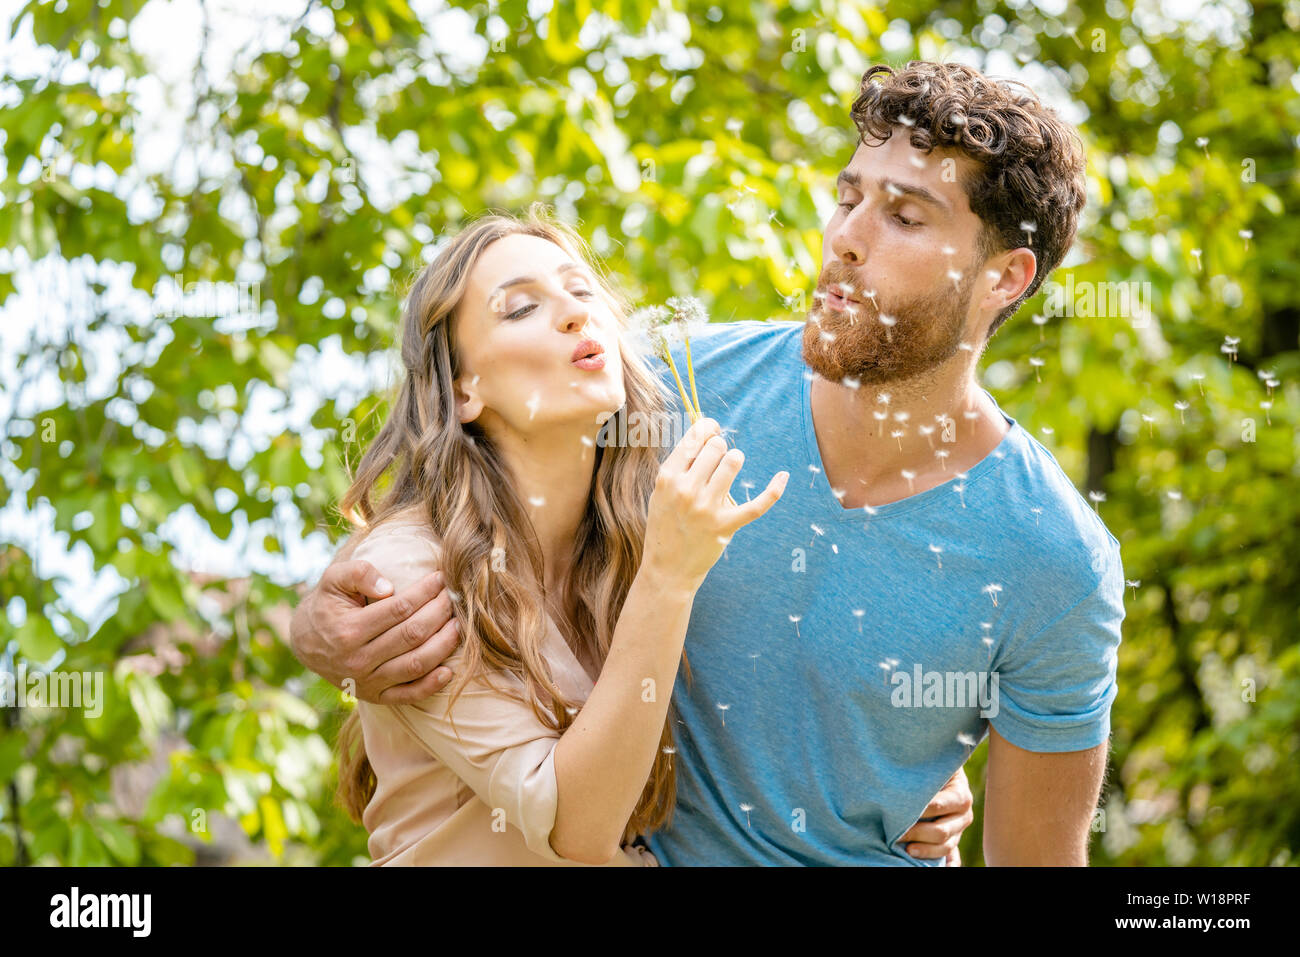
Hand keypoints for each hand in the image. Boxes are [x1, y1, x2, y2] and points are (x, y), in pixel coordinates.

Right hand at [288, 559, 460, 704]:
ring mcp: (368, 681)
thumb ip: (358, 573)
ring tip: (457, 624)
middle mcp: (358, 659)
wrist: (306, 642)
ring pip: (416, 664)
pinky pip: (409, 694)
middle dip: (439, 613)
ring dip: (443, 644)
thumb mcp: (332, 580)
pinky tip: (449, 669)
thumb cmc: (327, 604)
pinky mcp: (376, 696)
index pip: (400, 608)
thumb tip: (389, 587)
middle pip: (412, 635)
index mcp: (348, 630)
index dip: (425, 592)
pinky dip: (432, 684)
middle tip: (453, 598)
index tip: (441, 579)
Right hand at [642, 417, 787, 590]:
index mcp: (668, 478)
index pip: (695, 437)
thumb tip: (706, 431)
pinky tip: (783, 476)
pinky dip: (774, 489)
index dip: (708, 427)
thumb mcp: (662, 492)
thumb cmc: (665, 525)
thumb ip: (680, 465)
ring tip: (728, 471)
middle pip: (717, 447)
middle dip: (720, 448)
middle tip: (716, 461)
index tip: (713, 429)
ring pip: (733, 461)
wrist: (667, 569)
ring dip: (735, 460)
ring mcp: (707, 508)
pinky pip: (757, 504)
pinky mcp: (726, 526)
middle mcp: (686, 490)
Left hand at [900, 766, 973, 863]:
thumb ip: (924, 772)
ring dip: (926, 851)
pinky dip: (948, 865)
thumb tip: (903, 776)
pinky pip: (953, 858)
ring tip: (908, 850)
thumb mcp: (932, 766)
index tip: (899, 812)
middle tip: (897, 834)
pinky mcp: (953, 842)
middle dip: (917, 833)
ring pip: (945, 846)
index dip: (920, 810)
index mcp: (960, 795)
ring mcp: (959, 830)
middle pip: (942, 831)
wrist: (939, 770)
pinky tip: (941, 868)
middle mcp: (964, 815)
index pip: (939, 806)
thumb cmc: (929, 766)